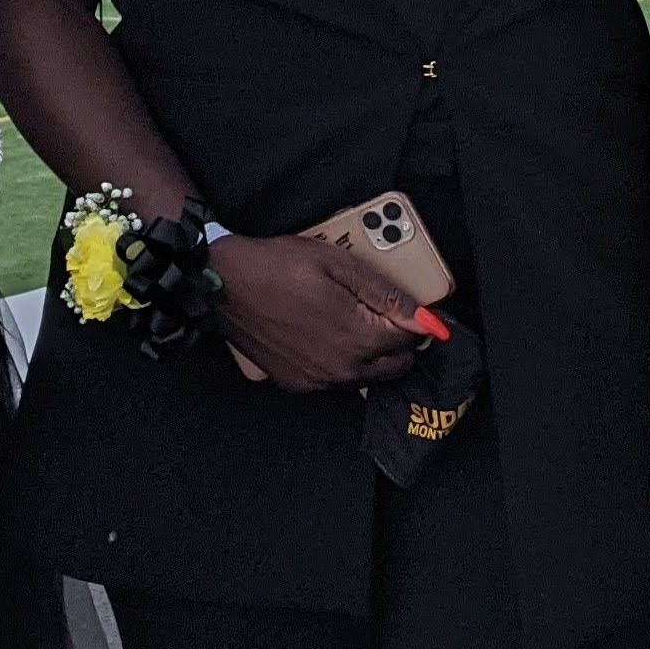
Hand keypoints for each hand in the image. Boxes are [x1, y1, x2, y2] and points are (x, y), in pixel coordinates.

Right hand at [212, 234, 432, 392]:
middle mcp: (341, 368)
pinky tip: (331, 334)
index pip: (412, 340)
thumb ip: (387, 294)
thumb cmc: (278, 267)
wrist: (223, 285)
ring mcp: (318, 380)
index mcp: (357, 338)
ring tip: (356, 320)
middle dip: (400, 341)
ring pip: (369, 377)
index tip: (412, 307)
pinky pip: (338, 381)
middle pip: (397, 366)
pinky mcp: (297, 383)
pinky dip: (345, 362)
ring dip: (374, 355)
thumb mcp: (339, 265)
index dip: (417, 320)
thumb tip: (426, 318)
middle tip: (385, 313)